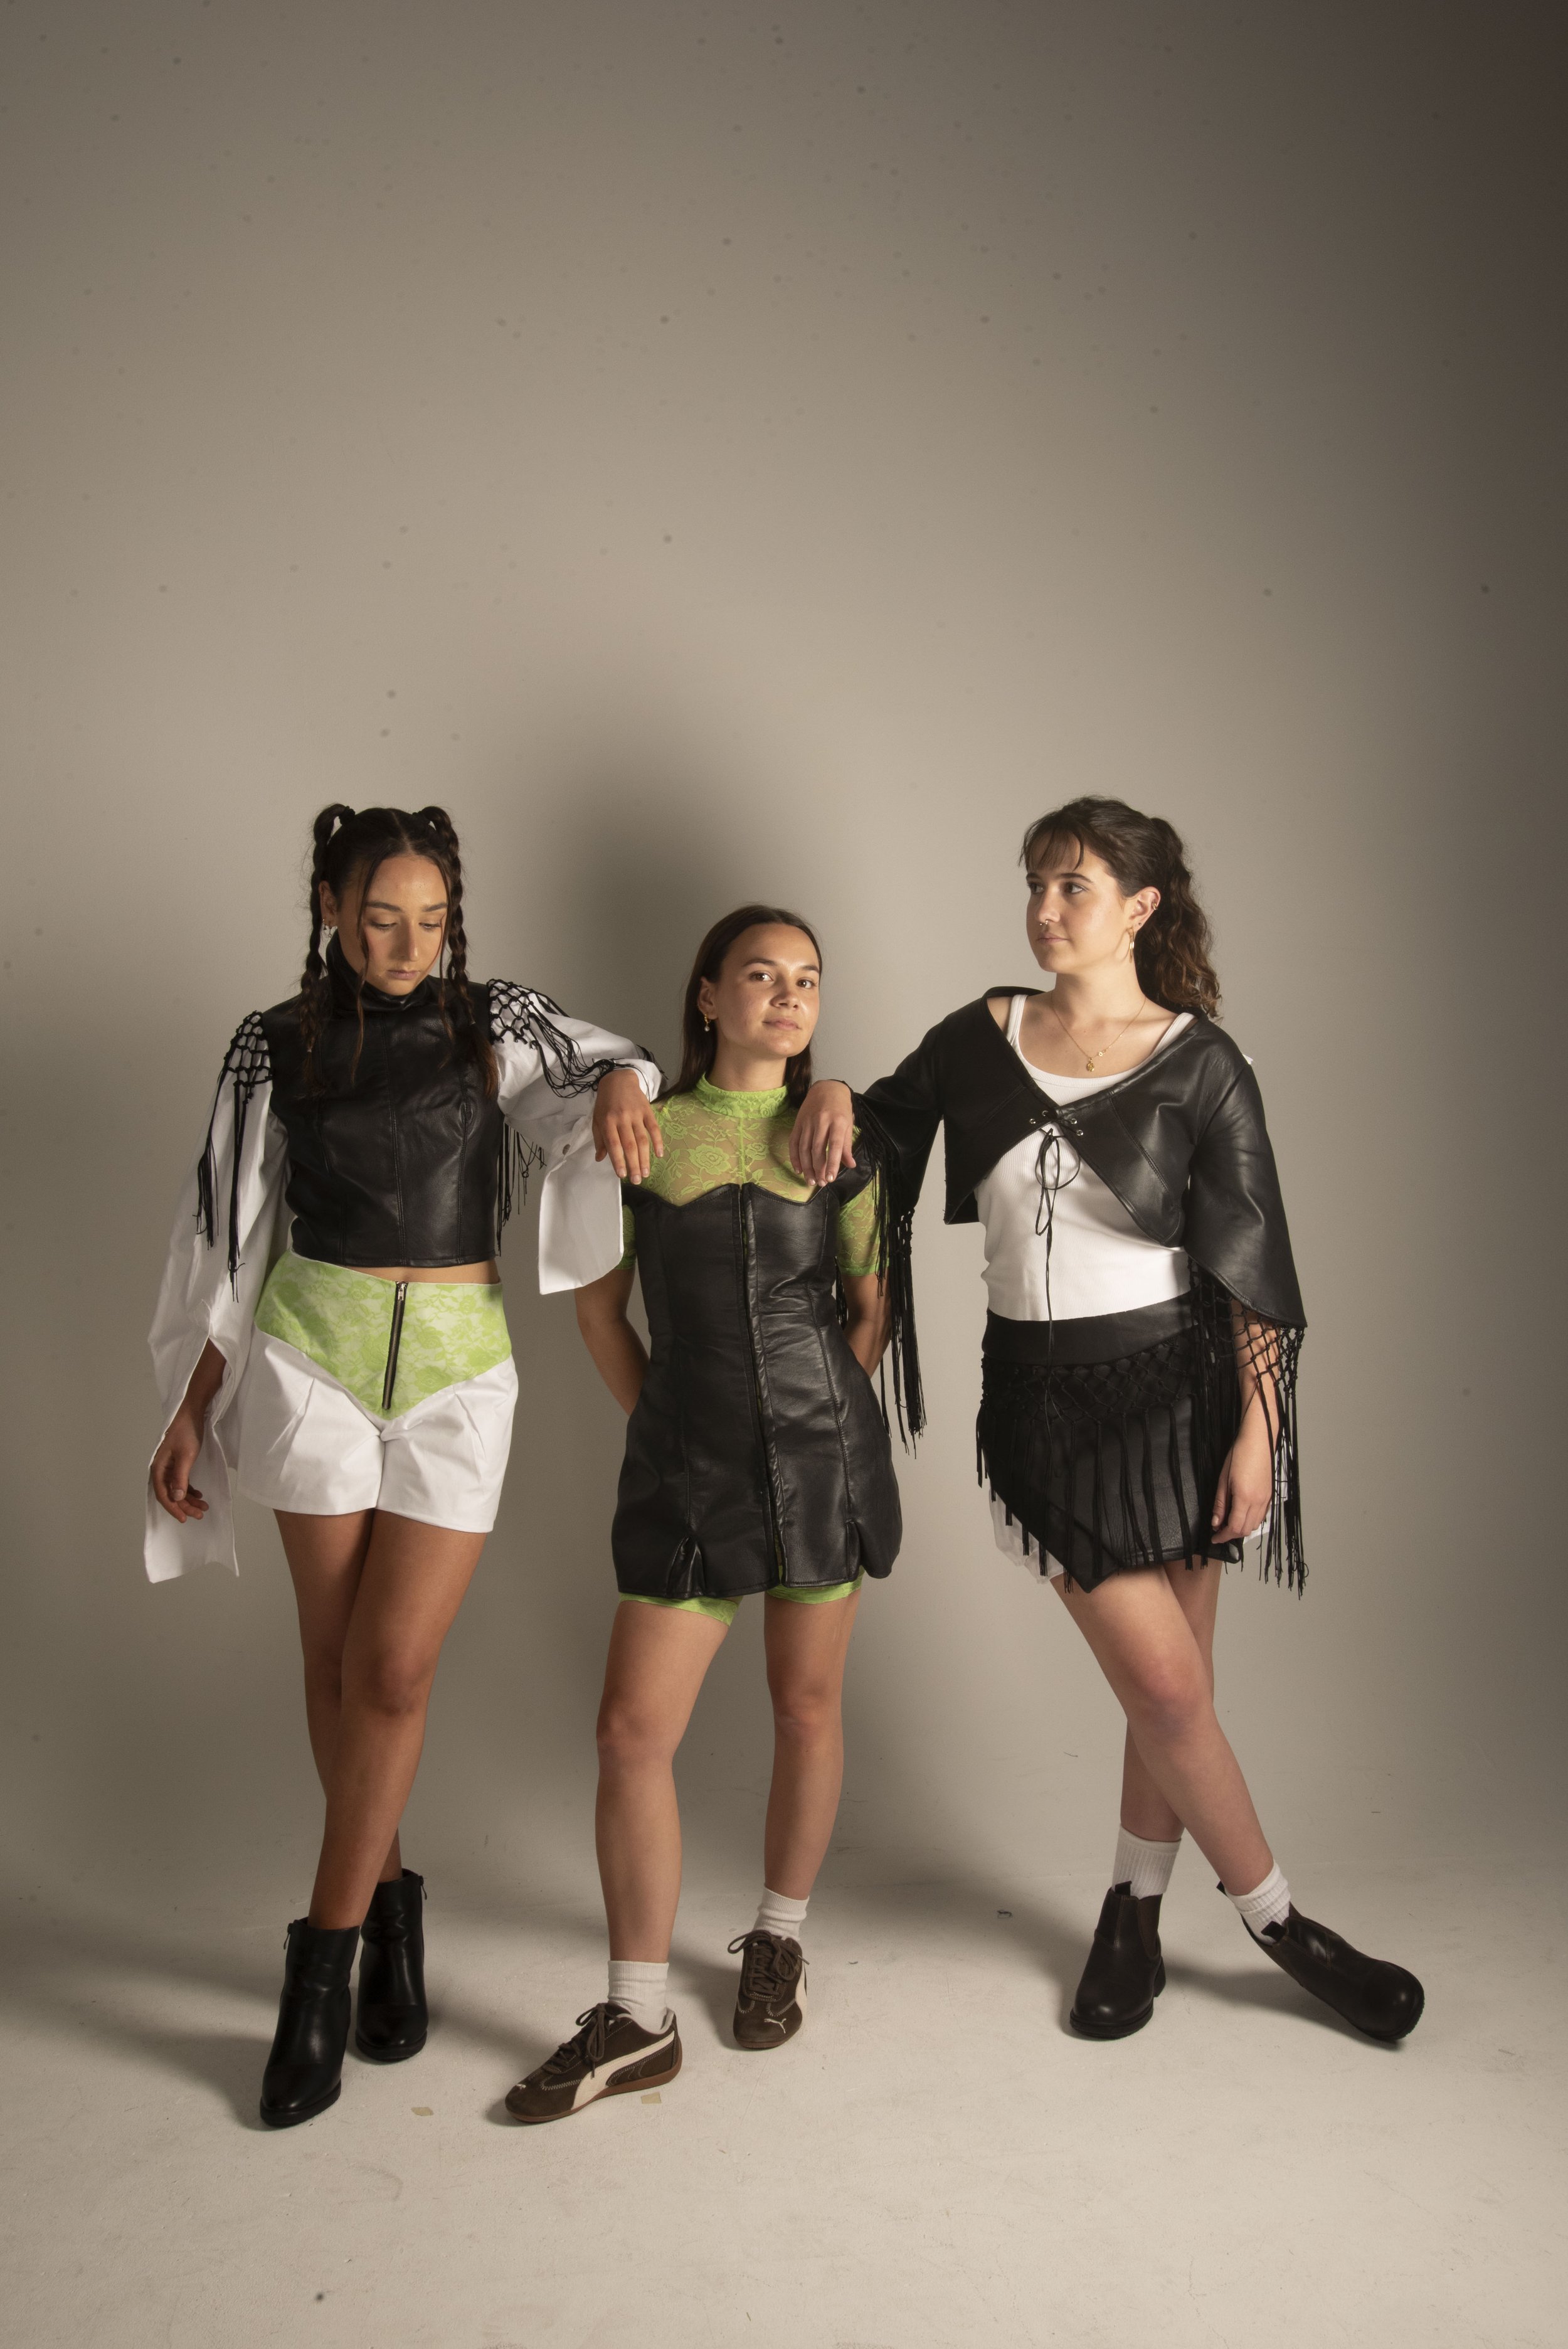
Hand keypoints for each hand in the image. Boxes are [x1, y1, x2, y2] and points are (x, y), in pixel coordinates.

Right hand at [150, 1410, 209, 1523]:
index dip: (173, 1508)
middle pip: (171, 1493)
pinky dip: (190, 1489)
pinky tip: (199, 1495)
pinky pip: (182, 1481)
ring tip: (203, 1507)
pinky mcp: (178, 1463)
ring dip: (189, 1499)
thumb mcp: (186, 1456)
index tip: (184, 1518)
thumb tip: (176, 1497)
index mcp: (158, 1467)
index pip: (163, 1494)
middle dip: (184, 1505)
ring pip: (177, 1488)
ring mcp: (170, 1466)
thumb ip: (180, 1478)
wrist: (192, 1412)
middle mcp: (161, 1469)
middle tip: (199, 1514)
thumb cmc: (187, 1431)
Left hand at [593, 1069, 663, 1182]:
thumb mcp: (597, 1119)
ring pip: (642, 1139)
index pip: (613, 1145)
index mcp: (607, 1121)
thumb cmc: (605, 1103)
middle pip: (629, 1145)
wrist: (618, 1080)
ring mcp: (636, 1114)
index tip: (622, 1175)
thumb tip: (600, 1159)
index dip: (618, 1161)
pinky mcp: (647, 1110)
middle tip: (637, 1180)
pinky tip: (659, 1154)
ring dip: (645, 1158)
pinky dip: (658, 1141)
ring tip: (646, 1173)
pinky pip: (654, 1128)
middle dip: (633, 1164)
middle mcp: (622, 1118)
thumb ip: (599, 1139)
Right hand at [788, 1079, 855, 1185]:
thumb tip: (851, 1165)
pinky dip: (795, 1157)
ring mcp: (808, 1121)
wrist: (827, 1088)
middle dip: (818, 1168)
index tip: (830, 1178)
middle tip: (821, 1183)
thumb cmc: (841, 1108)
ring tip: (810, 1180)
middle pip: (817, 1149)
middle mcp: (821, 1121)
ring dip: (806, 1166)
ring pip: (804, 1148)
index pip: (834, 1145)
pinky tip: (799, 1169)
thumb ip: (847, 1146)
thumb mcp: (847, 1124)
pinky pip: (794, 1142)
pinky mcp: (798, 1122)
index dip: (832, 1163)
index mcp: (837, 1121)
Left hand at [1210, 1397, 1274, 1543]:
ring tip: (1228, 1523)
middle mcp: (1259, 1502)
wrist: (1258, 1441)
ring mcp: (1267, 1499)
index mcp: (1245, 1498)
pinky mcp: (1270, 1495)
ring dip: (1242, 1528)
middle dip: (1231, 1535)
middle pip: (1246, 1530)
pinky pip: (1261, 1516)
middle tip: (1219, 1531)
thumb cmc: (1239, 1455)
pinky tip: (1241, 1514)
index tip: (1214, 1538)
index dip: (1223, 1536)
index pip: (1234, 1527)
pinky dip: (1251, 1521)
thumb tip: (1216, 1523)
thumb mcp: (1223, 1480)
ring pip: (1255, 1525)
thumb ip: (1220, 1504)